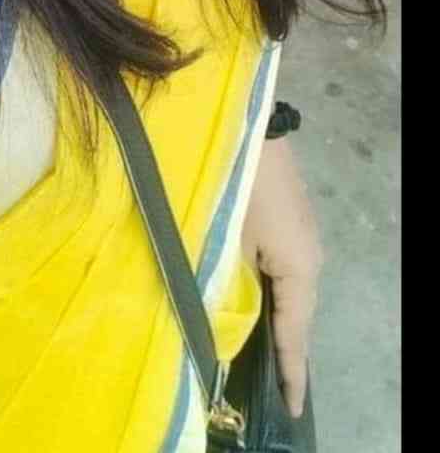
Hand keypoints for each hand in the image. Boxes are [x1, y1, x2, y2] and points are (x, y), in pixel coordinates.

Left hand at [240, 137, 322, 418]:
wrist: (251, 127)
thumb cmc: (236, 187)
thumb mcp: (227, 242)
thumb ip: (229, 287)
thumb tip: (225, 323)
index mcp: (300, 268)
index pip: (295, 334)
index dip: (291, 373)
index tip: (293, 409)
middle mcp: (311, 257)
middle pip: (298, 315)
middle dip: (285, 351)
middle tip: (273, 390)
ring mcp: (304, 237)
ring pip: (291, 292)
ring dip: (278, 320)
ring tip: (263, 356)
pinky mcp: (291, 222)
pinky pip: (285, 270)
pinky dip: (274, 293)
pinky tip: (258, 305)